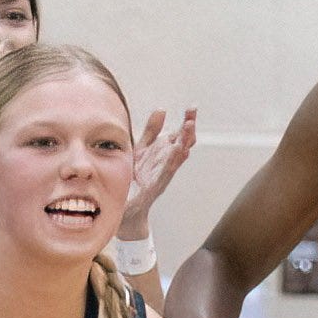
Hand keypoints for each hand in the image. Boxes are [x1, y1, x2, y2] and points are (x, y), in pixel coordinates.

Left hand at [123, 108, 198, 235]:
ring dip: (184, 141)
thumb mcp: (142, 149)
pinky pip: (167, 170)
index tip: (192, 107)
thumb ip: (152, 130)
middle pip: (182, 144)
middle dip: (188, 129)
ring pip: (178, 155)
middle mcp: (166, 163)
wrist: (125, 209)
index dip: (186, 121)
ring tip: (189, 126)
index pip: (179, 135)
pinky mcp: (156, 185)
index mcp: (163, 154)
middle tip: (192, 114)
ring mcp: (163, 175)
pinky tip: (179, 150)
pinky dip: (174, 160)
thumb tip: (162, 110)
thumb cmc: (135, 180)